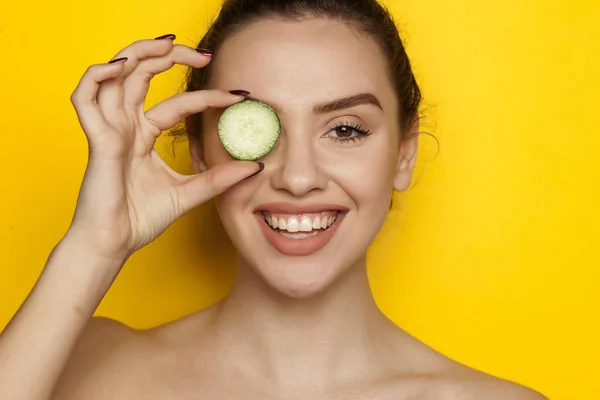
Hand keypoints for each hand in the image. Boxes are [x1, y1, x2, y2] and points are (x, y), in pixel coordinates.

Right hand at [66, 36, 259, 261]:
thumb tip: (254, 166)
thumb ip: (219, 178)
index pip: (178, 103)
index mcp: (144, 135)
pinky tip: (120, 66)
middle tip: (204, 54)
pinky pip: (85, 97)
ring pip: (114, 75)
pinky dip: (96, 76)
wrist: (115, 243)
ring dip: (138, 53)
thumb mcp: (190, 193)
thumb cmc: (141, 218)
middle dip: (170, 56)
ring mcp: (110, 129)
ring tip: (169, 45)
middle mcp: (126, 126)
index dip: (208, 96)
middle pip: (142, 74)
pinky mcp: (97, 139)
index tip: (240, 96)